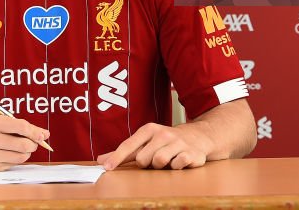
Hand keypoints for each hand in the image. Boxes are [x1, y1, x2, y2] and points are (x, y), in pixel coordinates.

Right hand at [0, 115, 49, 171]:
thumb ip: (15, 126)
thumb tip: (41, 134)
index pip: (21, 127)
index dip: (36, 132)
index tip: (44, 134)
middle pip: (24, 145)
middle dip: (33, 144)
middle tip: (33, 143)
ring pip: (20, 157)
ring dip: (25, 154)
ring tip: (21, 148)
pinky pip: (11, 165)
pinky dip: (14, 160)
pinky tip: (8, 154)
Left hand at [98, 122, 214, 169]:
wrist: (198, 136)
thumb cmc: (166, 141)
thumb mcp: (146, 141)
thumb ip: (125, 152)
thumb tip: (100, 159)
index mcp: (149, 129)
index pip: (128, 145)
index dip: (116, 157)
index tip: (106, 167)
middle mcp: (162, 134)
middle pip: (143, 159)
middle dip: (147, 163)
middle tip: (155, 159)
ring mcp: (177, 142)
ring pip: (159, 162)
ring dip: (161, 166)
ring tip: (167, 160)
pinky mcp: (190, 153)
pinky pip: (177, 166)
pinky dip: (176, 167)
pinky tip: (179, 161)